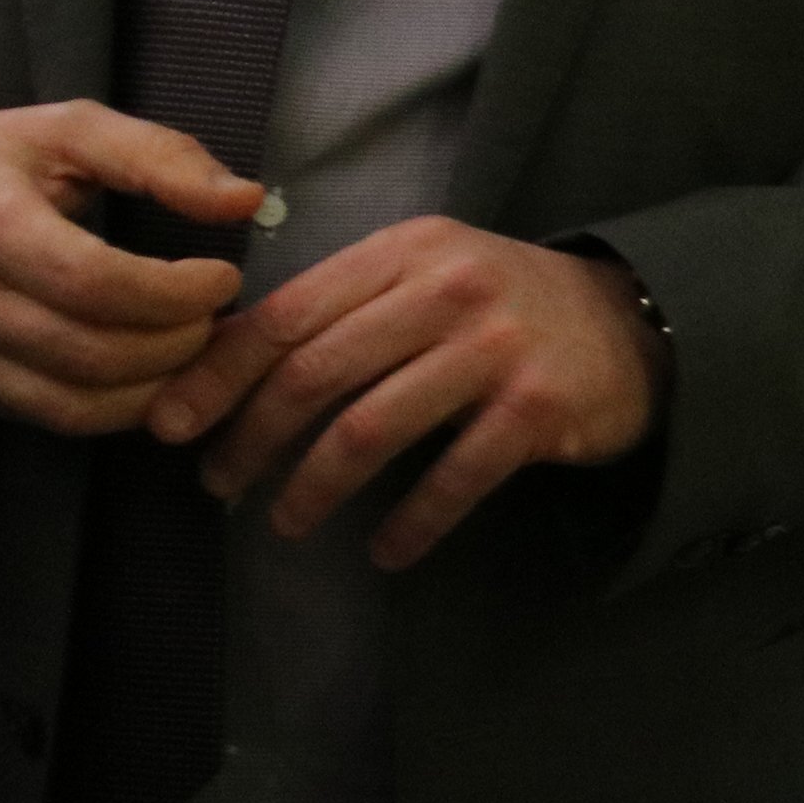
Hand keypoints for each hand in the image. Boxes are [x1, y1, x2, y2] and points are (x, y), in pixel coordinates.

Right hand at [0, 103, 259, 436]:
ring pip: (74, 405)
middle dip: (179, 345)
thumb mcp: (63, 129)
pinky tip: (149, 375)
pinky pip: (48, 419)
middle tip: (217, 315)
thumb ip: (158, 156)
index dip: (176, 292)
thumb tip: (244, 199)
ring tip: (193, 348)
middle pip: (93, 355)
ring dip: (156, 388)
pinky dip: (114, 409)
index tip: (223, 276)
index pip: (97, 284)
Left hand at [146, 220, 665, 570]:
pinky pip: (453, 478)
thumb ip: (343, 308)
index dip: (217, 376)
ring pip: (370, 429)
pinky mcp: (538, 408)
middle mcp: (449, 288)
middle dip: (250, 440)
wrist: (634, 322)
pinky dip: (410, 525)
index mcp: (406, 251)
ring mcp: (497, 347)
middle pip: (316, 374)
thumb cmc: (504, 306)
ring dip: (313, 488)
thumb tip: (219, 366)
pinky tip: (387, 552)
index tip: (169, 427)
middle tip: (220, 488)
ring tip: (286, 522)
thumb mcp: (425, 276)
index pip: (287, 313)